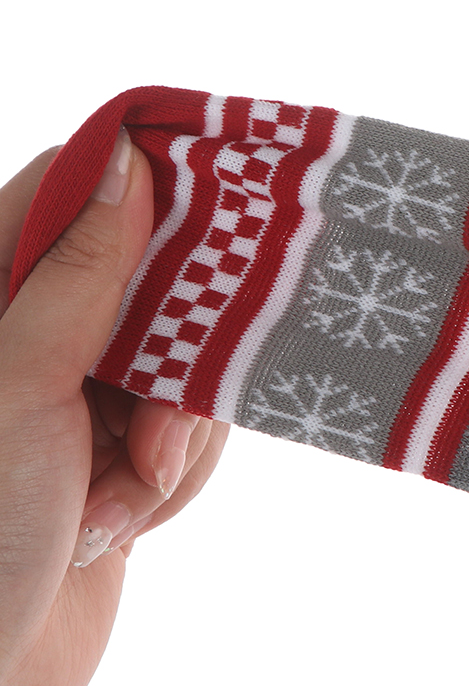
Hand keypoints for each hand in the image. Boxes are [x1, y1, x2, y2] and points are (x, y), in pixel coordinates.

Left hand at [0, 136, 228, 685]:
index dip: (157, 183)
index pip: (81, 190)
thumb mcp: (21, 386)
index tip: (230, 188)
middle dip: (176, 362)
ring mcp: (87, 393)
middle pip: (161, 283)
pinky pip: (192, 428)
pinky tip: (120, 523)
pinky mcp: (124, 447)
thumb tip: (128, 162)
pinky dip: (173, 478)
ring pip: (189, 363)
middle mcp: (41, 333)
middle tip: (148, 427)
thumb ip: (78, 272)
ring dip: (172, 439)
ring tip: (114, 500)